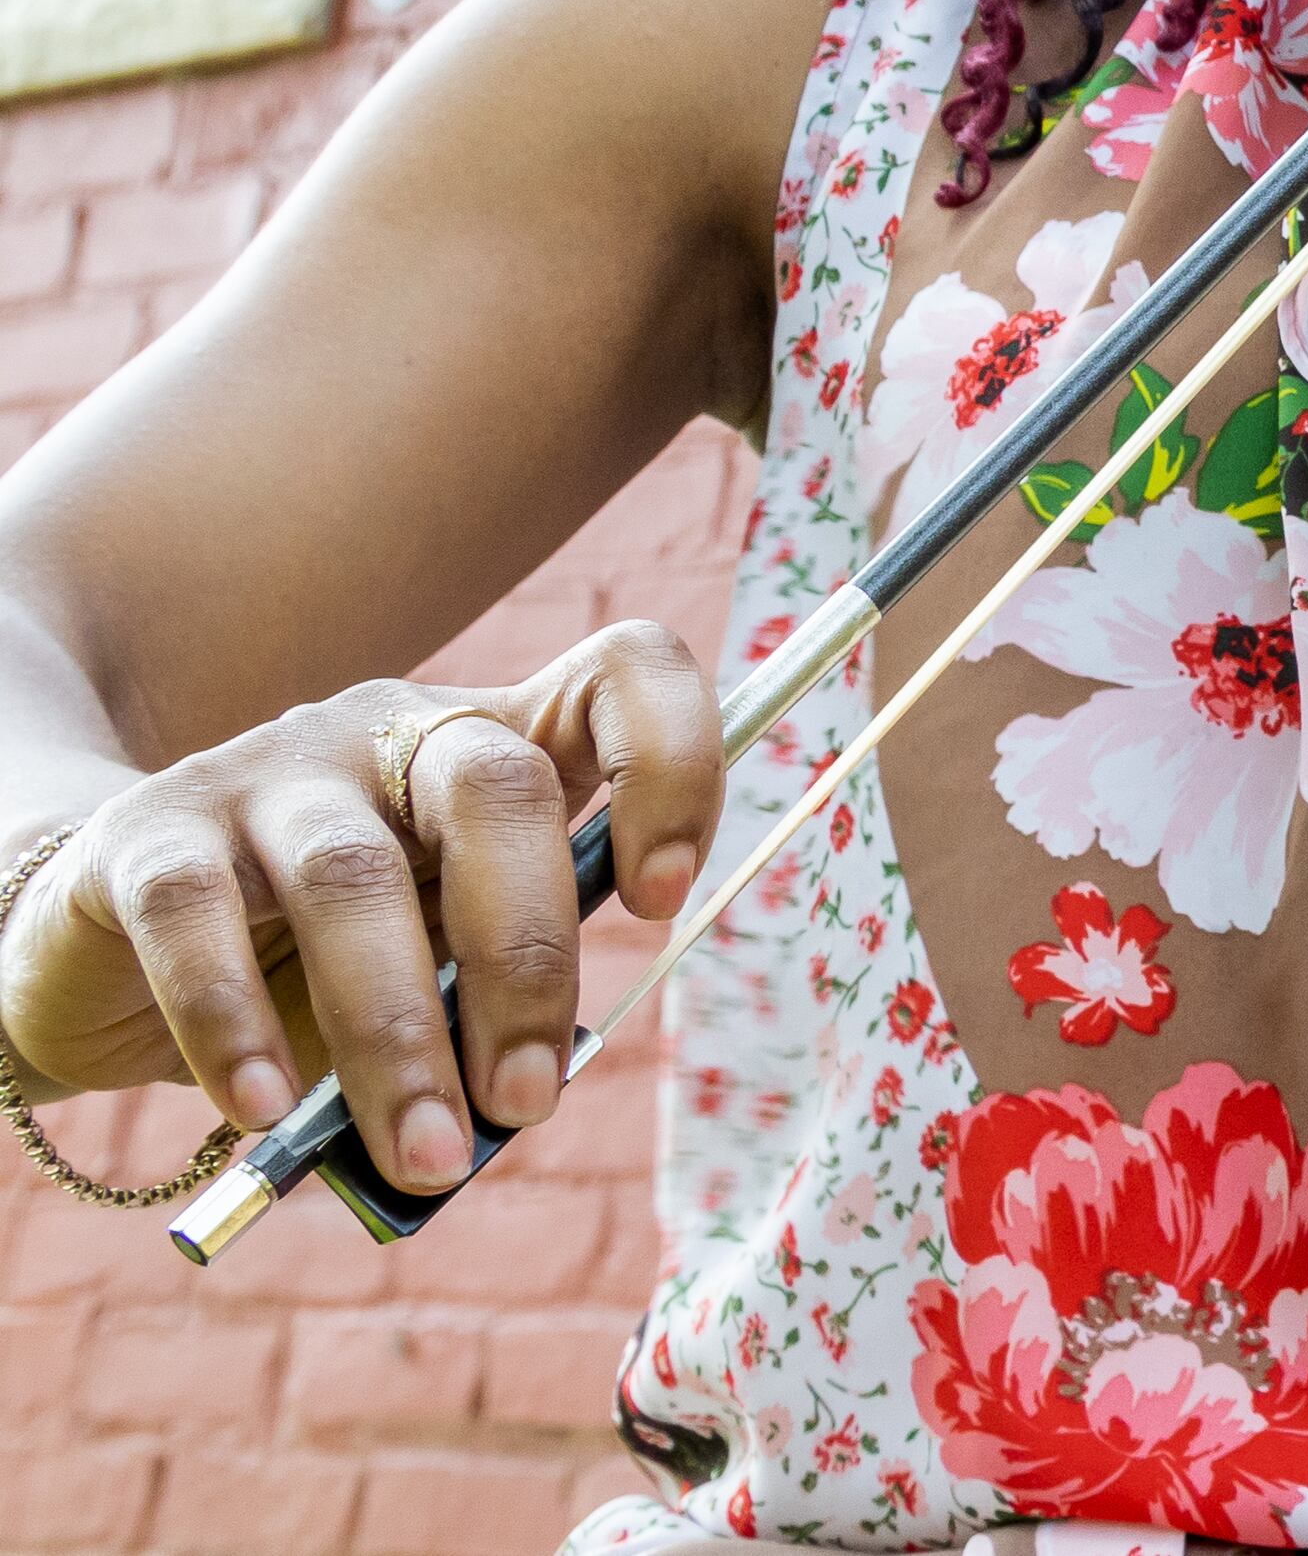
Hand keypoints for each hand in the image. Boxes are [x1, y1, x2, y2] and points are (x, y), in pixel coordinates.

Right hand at [0, 622, 722, 1188]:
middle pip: (498, 791)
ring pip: (353, 876)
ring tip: (422, 1155)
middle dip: (528, 959)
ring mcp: (267, 769)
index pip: (622, 676)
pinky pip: (199, 921)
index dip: (671, 767)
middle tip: (528, 1102)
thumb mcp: (430, 965)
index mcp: (494, 742)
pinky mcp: (148, 836)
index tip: (662, 901)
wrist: (113, 941)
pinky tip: (265, 1113)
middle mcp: (392, 731)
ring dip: (398, 1035)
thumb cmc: (314, 959)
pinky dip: (237, 1027)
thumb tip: (514, 1111)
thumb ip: (483, 1008)